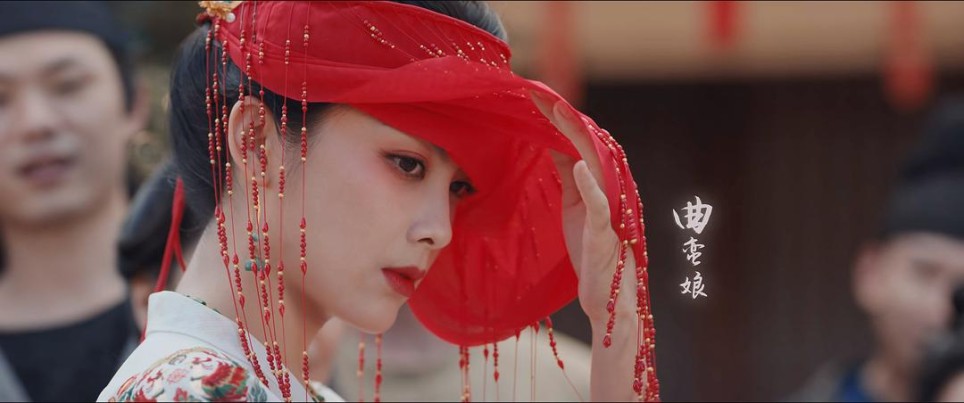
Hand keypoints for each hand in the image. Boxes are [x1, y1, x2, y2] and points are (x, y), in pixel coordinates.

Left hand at [529, 91, 620, 323]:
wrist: (605, 294)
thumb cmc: (589, 249)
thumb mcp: (571, 203)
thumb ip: (567, 174)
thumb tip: (553, 144)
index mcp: (596, 179)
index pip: (575, 140)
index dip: (555, 117)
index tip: (533, 95)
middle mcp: (606, 186)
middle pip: (585, 142)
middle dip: (562, 117)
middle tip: (539, 93)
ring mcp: (608, 206)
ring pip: (595, 162)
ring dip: (576, 136)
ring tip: (558, 112)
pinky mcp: (605, 229)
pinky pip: (600, 202)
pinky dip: (590, 182)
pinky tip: (579, 164)